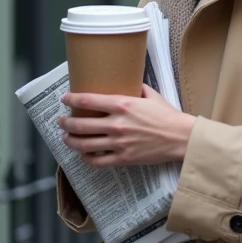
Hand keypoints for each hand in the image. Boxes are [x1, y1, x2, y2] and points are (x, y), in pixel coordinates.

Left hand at [59, 85, 195, 167]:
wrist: (180, 137)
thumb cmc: (167, 115)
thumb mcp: (151, 94)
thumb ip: (135, 88)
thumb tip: (126, 81)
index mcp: (122, 105)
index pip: (88, 101)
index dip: (72, 99)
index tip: (65, 99)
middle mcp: (117, 124)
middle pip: (81, 124)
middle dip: (66, 123)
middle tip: (61, 121)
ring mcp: (118, 143)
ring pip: (85, 144)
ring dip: (71, 141)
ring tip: (66, 138)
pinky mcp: (123, 158)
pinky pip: (98, 161)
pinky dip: (87, 158)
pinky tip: (84, 154)